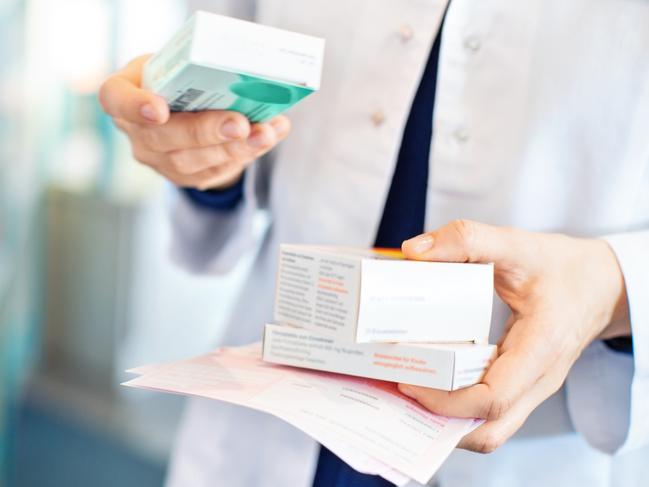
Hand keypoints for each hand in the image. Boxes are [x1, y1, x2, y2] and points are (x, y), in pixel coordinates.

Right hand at [99, 55, 290, 189]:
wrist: (184, 111)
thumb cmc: (178, 80)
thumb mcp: (176, 64)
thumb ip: (196, 70)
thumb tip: (247, 77)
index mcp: (123, 93)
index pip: (116, 99)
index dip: (135, 106)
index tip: (159, 110)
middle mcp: (136, 132)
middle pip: (164, 137)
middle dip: (206, 131)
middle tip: (239, 124)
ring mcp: (158, 160)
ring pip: (193, 162)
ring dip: (234, 148)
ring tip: (265, 134)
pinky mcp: (185, 177)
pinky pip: (215, 170)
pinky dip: (246, 153)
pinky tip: (268, 138)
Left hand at [398, 220, 629, 452]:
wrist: (601, 284)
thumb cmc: (561, 267)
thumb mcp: (516, 244)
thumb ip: (467, 240)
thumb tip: (413, 251)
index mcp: (541, 347)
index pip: (493, 398)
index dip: (446, 400)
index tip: (409, 380)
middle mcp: (539, 379)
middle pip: (489, 430)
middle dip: (440, 420)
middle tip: (401, 389)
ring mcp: (532, 387)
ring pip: (490, 428)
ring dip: (448, 420)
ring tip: (409, 391)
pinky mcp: (523, 385)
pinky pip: (490, 411)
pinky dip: (459, 408)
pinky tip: (432, 383)